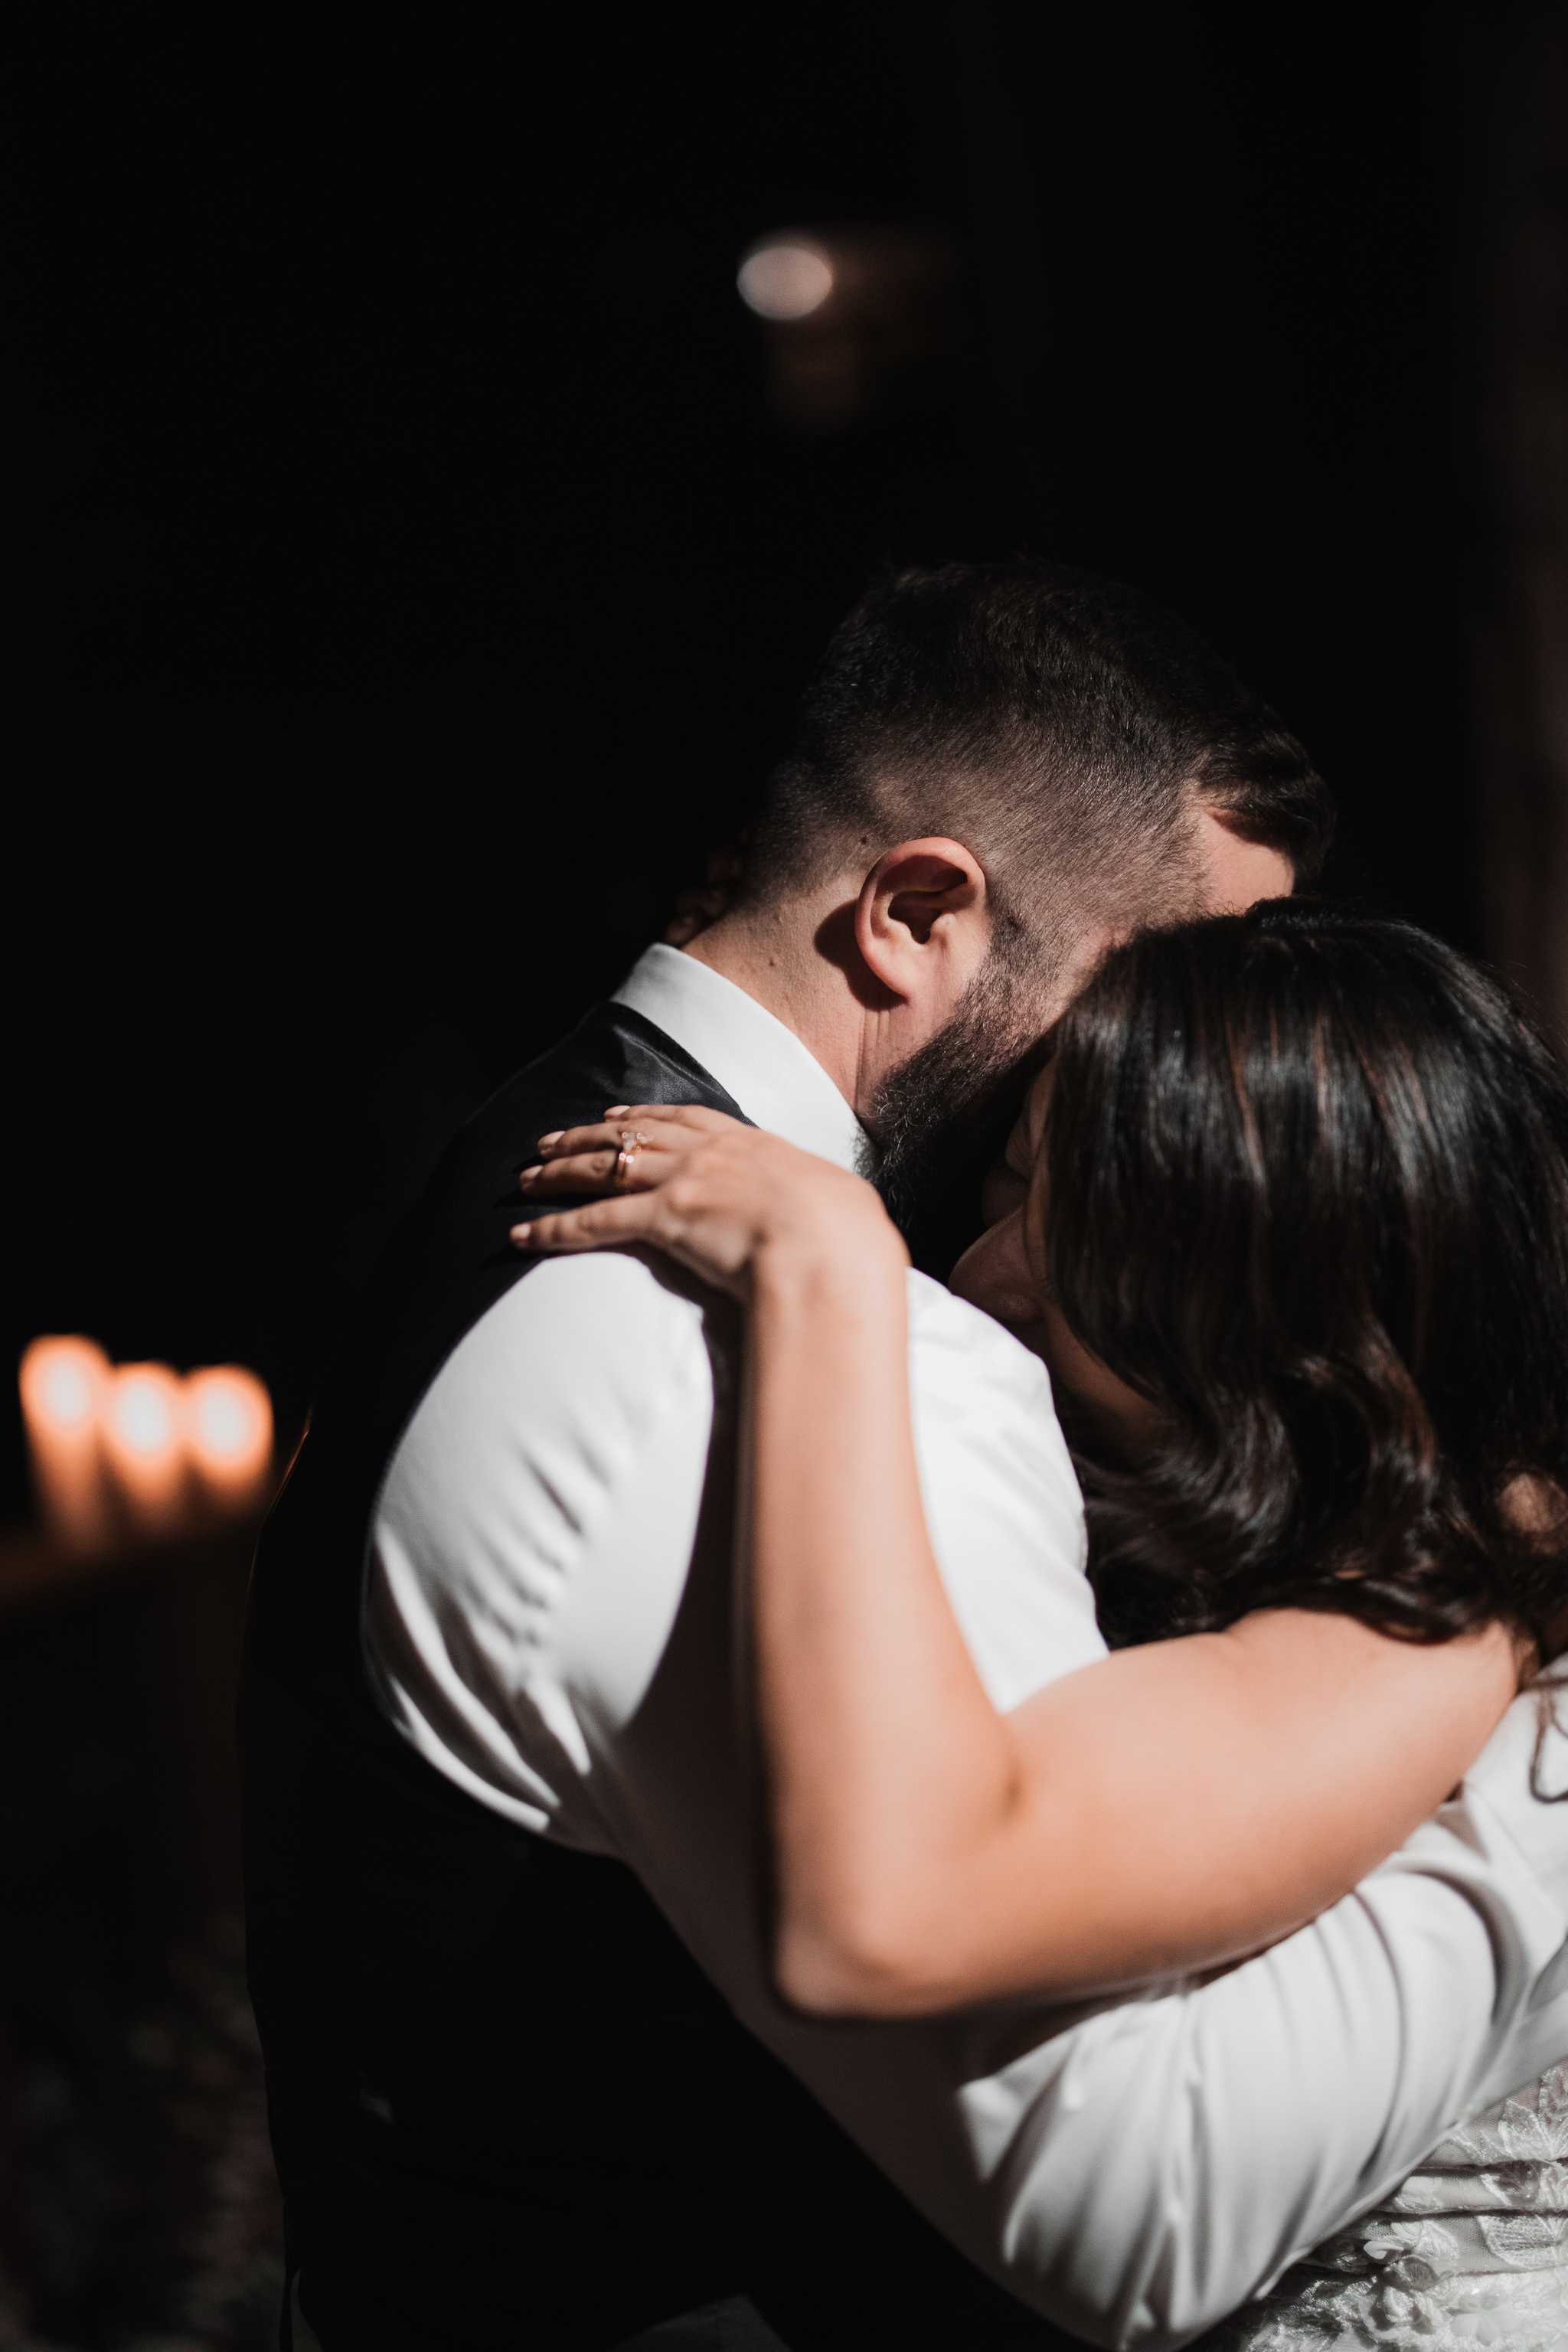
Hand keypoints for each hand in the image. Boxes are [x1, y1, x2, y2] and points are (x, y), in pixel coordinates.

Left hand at [510, 1104, 906, 1299]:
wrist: (832, 1243)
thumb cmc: (845, 1231)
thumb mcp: (835, 1200)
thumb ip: (815, 1200)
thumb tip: (837, 1217)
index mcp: (751, 1143)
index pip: (685, 1118)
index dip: (644, 1114)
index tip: (616, 1114)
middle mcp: (709, 1153)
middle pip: (631, 1135)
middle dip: (584, 1136)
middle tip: (548, 1139)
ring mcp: (683, 1180)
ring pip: (604, 1168)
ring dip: (558, 1173)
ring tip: (524, 1179)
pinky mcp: (663, 1217)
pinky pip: (595, 1221)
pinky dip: (554, 1227)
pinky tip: (524, 1233)